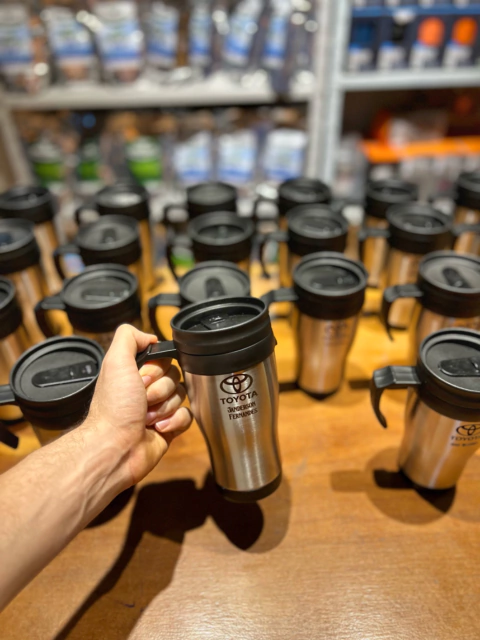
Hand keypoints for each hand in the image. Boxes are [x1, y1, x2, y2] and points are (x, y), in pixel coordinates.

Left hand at [83, 324, 191, 486]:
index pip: (163, 358)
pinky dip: (174, 421)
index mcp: (134, 373)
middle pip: (176, 376)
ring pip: (182, 395)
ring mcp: (158, 409)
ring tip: (147, 418)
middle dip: (161, 389)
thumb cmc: (113, 408)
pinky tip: (159, 427)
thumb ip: (129, 337)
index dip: (157, 368)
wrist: (115, 447)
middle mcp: (145, 389)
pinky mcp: (169, 427)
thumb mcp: (116, 361)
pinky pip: (188, 416)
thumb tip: (150, 337)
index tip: (142, 378)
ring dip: (165, 406)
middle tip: (143, 400)